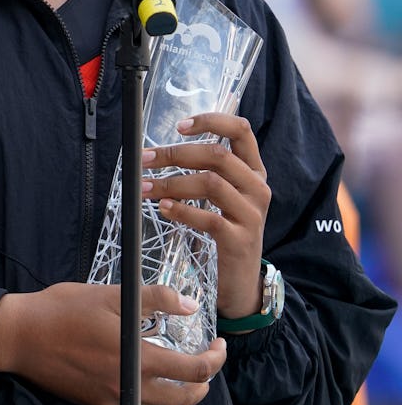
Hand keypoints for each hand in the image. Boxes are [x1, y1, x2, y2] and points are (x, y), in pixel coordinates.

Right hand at [0, 281, 225, 404]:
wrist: (19, 336)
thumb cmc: (63, 309)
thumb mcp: (112, 295)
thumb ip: (155, 299)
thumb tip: (190, 305)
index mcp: (136, 358)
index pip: (192, 371)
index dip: (214, 359)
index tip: (219, 344)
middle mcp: (128, 387)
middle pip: (183, 401)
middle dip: (204, 384)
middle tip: (208, 363)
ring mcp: (112, 400)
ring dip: (181, 395)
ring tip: (183, 373)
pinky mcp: (97, 404)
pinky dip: (154, 399)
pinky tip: (149, 377)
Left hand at [142, 112, 270, 319]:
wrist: (241, 283)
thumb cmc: (226, 231)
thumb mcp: (223, 197)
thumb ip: (207, 170)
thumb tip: (165, 149)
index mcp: (254, 170)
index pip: (241, 130)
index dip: (211, 121)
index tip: (179, 126)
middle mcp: (258, 187)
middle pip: (217, 155)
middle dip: (176, 153)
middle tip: (145, 159)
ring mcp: (252, 213)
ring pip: (211, 183)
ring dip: (171, 182)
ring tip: (146, 188)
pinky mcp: (241, 239)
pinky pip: (209, 217)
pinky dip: (182, 210)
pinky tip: (163, 210)